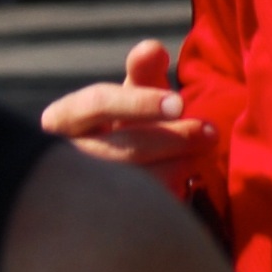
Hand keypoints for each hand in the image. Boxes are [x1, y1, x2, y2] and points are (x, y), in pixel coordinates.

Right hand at [40, 41, 213, 198]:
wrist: (105, 192)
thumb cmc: (120, 130)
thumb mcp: (130, 100)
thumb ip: (142, 75)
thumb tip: (151, 48)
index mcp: (63, 118)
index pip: (98, 103)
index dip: (140, 102)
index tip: (180, 102)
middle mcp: (62, 159)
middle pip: (123, 148)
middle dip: (174, 137)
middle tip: (210, 133)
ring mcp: (79, 196)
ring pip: (138, 181)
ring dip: (179, 163)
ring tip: (203, 153)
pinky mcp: (101, 223)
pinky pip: (146, 209)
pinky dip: (172, 191)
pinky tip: (186, 180)